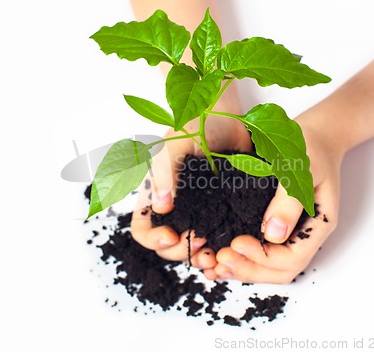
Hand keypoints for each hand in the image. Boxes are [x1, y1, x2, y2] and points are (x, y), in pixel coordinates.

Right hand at [130, 102, 251, 273]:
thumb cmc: (193, 126)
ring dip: (201, 256)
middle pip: (167, 246)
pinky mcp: (222, 211)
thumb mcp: (173, 146)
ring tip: (215, 253)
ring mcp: (199, 212)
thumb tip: (161, 207)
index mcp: (155, 196)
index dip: (152, 239)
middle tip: (201, 244)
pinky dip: (222, 247)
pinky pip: (218, 237)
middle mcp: (175, 209)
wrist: (226, 117)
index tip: (171, 235)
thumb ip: (164, 173)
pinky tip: (230, 247)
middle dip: (181, 252)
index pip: (142, 230)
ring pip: (193, 247)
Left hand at [209, 119, 343, 282]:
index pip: (292, 258)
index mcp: (317, 224)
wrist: (312, 135)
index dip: (263, 258)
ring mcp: (290, 231)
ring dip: (242, 268)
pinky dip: (240, 256)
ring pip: (269, 265)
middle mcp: (304, 234)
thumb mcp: (301, 167)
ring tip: (214, 265)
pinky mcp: (274, 224)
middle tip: (219, 260)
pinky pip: (259, 248)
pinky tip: (217, 255)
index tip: (235, 243)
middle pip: (279, 270)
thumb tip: (272, 233)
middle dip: (248, 269)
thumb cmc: (309, 146)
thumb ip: (289, 200)